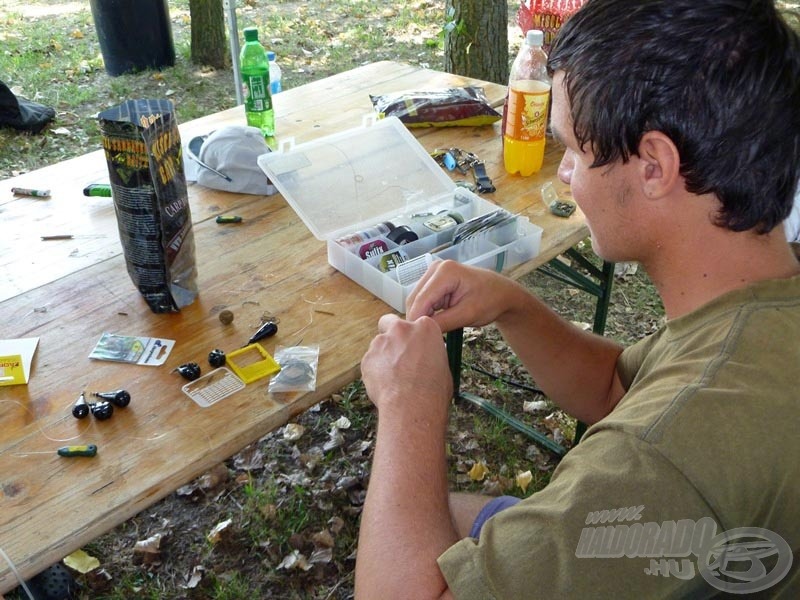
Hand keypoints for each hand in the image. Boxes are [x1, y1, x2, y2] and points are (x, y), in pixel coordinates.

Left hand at [360, 314, 452, 421]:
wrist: (412, 406)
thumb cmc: (432, 390)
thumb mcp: (443, 366)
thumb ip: (429, 354)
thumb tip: (426, 359)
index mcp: (425, 328)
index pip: (417, 324)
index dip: (415, 337)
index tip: (416, 347)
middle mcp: (402, 329)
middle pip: (390, 322)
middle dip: (391, 334)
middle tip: (397, 353)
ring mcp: (382, 342)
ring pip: (379, 344)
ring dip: (383, 356)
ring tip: (393, 377)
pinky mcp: (367, 357)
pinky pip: (371, 361)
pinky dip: (375, 371)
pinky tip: (385, 385)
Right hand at [406, 260, 520, 331]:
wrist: (501, 293)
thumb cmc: (490, 301)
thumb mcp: (467, 314)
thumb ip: (443, 322)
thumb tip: (420, 331)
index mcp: (445, 272)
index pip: (421, 300)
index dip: (416, 320)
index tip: (417, 340)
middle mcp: (435, 268)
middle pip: (415, 299)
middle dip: (419, 319)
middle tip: (425, 338)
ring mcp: (433, 273)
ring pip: (416, 300)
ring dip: (422, 316)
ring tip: (432, 331)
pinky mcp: (434, 280)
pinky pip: (423, 299)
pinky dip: (427, 312)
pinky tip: (436, 322)